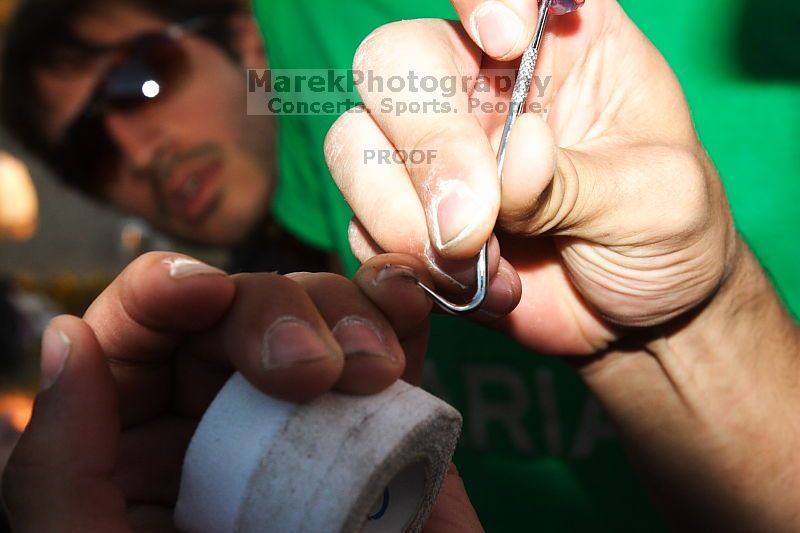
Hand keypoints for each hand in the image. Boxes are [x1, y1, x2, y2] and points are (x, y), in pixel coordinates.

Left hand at [2, 252, 480, 531]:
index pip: (138, 336)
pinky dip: (400, 310)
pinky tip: (403, 305)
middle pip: (238, 309)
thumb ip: (61, 473)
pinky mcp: (385, 423)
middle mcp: (223, 420)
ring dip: (344, 311)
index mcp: (139, 450)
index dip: (163, 292)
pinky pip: (392, 343)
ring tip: (371, 369)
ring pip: (318, 310)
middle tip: (310, 370)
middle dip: (272, 312)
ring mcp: (311, 416)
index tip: (200, 292)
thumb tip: (69, 340)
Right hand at [326, 0, 736, 353]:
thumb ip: (580, 178)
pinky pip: (363, 226)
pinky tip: (478, 291)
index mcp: (556, 46)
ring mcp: (436, 155)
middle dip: (428, 143)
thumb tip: (510, 164)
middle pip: (393, 62)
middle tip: (473, 222)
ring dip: (401, 215)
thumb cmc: (667, 238)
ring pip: (354, 145)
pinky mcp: (409, 220)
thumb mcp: (657, 199)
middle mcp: (481, 88)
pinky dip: (408, 266)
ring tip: (477, 266)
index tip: (507, 43)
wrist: (637, 325)